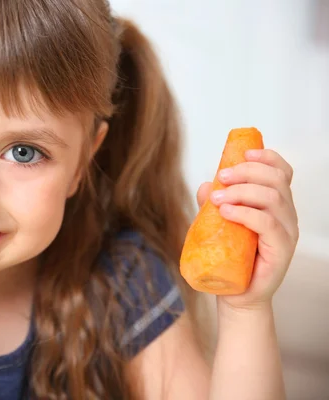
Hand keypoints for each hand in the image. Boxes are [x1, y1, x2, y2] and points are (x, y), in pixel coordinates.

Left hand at [196, 149, 298, 309]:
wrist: (235, 294)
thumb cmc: (229, 257)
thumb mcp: (218, 224)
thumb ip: (214, 204)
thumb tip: (205, 185)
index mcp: (276, 204)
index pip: (282, 172)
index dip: (267, 157)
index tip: (243, 152)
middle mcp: (286, 215)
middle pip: (276, 180)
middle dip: (247, 171)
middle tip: (221, 176)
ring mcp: (286, 232)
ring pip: (272, 198)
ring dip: (242, 191)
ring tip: (218, 199)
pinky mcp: (281, 250)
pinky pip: (267, 223)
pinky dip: (245, 213)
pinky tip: (226, 212)